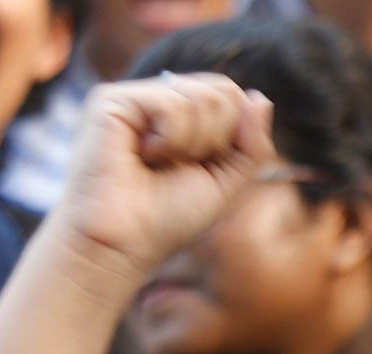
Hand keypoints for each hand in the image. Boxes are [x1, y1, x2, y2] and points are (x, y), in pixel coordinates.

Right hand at [48, 73, 279, 289]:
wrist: (121, 244)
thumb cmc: (166, 220)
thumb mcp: (225, 182)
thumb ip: (251, 144)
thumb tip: (259, 98)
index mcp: (181, 117)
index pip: (231, 96)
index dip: (234, 135)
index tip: (201, 168)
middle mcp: (157, 100)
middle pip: (223, 91)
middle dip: (216, 140)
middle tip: (177, 167)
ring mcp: (134, 97)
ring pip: (202, 97)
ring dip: (192, 145)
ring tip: (157, 164)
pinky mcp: (112, 100)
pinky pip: (172, 104)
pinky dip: (170, 140)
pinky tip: (143, 155)